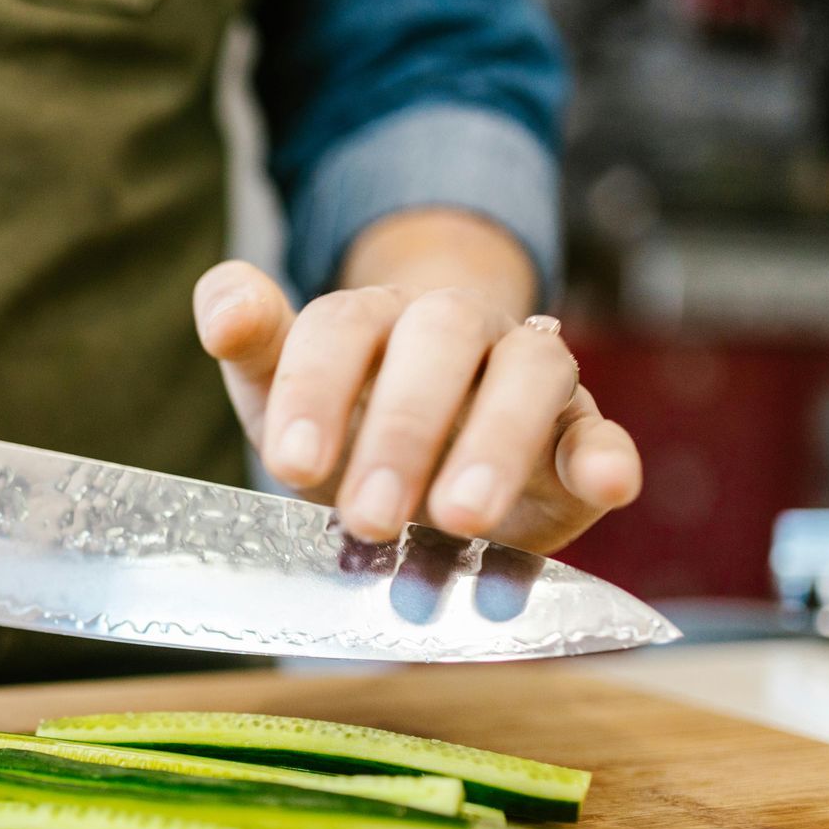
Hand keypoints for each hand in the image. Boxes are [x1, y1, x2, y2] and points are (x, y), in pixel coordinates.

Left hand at [193, 261, 640, 554]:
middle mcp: (455, 330)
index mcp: (372, 318)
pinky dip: (605, 456)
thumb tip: (222, 309)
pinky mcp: (577, 435)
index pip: (341, 327)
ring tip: (458, 520)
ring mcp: (525, 376)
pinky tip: (604, 485)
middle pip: (439, 342)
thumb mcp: (279, 394)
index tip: (289, 464)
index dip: (314, 389)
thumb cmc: (344, 424)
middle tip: (368, 517)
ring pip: (529, 375)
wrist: (428, 457)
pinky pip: (600, 432)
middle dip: (402, 431)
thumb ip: (252, 345)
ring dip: (496, 443)